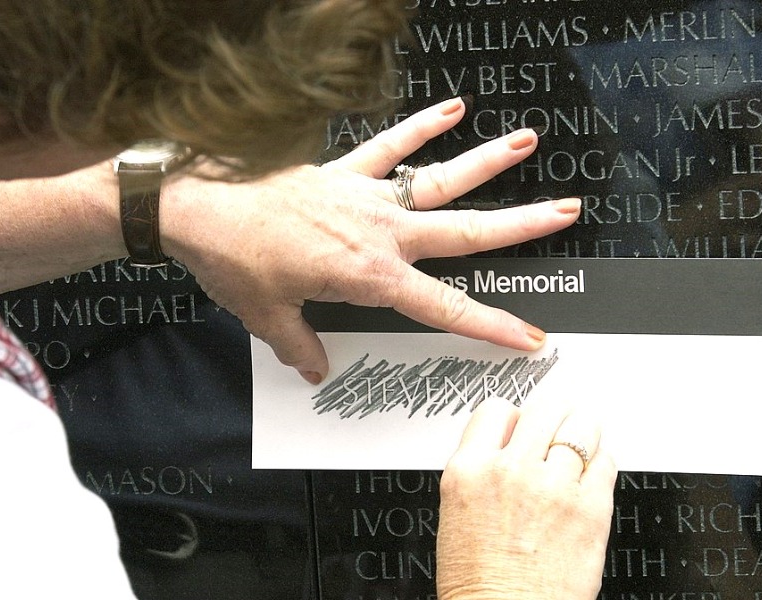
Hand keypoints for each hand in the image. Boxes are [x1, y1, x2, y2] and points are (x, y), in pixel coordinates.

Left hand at [162, 97, 581, 382]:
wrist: (195, 205)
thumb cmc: (232, 260)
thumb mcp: (268, 317)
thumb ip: (300, 345)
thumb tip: (315, 368)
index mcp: (370, 277)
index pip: (446, 308)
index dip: (492, 327)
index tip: (530, 337)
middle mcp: (380, 233)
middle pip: (465, 231)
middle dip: (521, 225)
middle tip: (566, 211)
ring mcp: (365, 196)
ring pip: (439, 180)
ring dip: (486, 161)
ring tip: (527, 141)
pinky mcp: (342, 170)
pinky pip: (388, 146)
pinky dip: (419, 127)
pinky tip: (451, 108)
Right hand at [437, 396, 616, 599]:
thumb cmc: (479, 580)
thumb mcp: (457, 511)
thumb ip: (482, 468)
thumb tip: (511, 445)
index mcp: (469, 470)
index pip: (497, 409)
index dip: (512, 417)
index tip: (521, 427)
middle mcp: (511, 471)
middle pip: (545, 407)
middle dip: (554, 414)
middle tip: (558, 426)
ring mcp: (554, 487)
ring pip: (582, 427)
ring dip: (582, 434)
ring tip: (580, 447)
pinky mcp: (591, 508)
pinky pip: (606, 462)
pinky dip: (601, 463)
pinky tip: (590, 475)